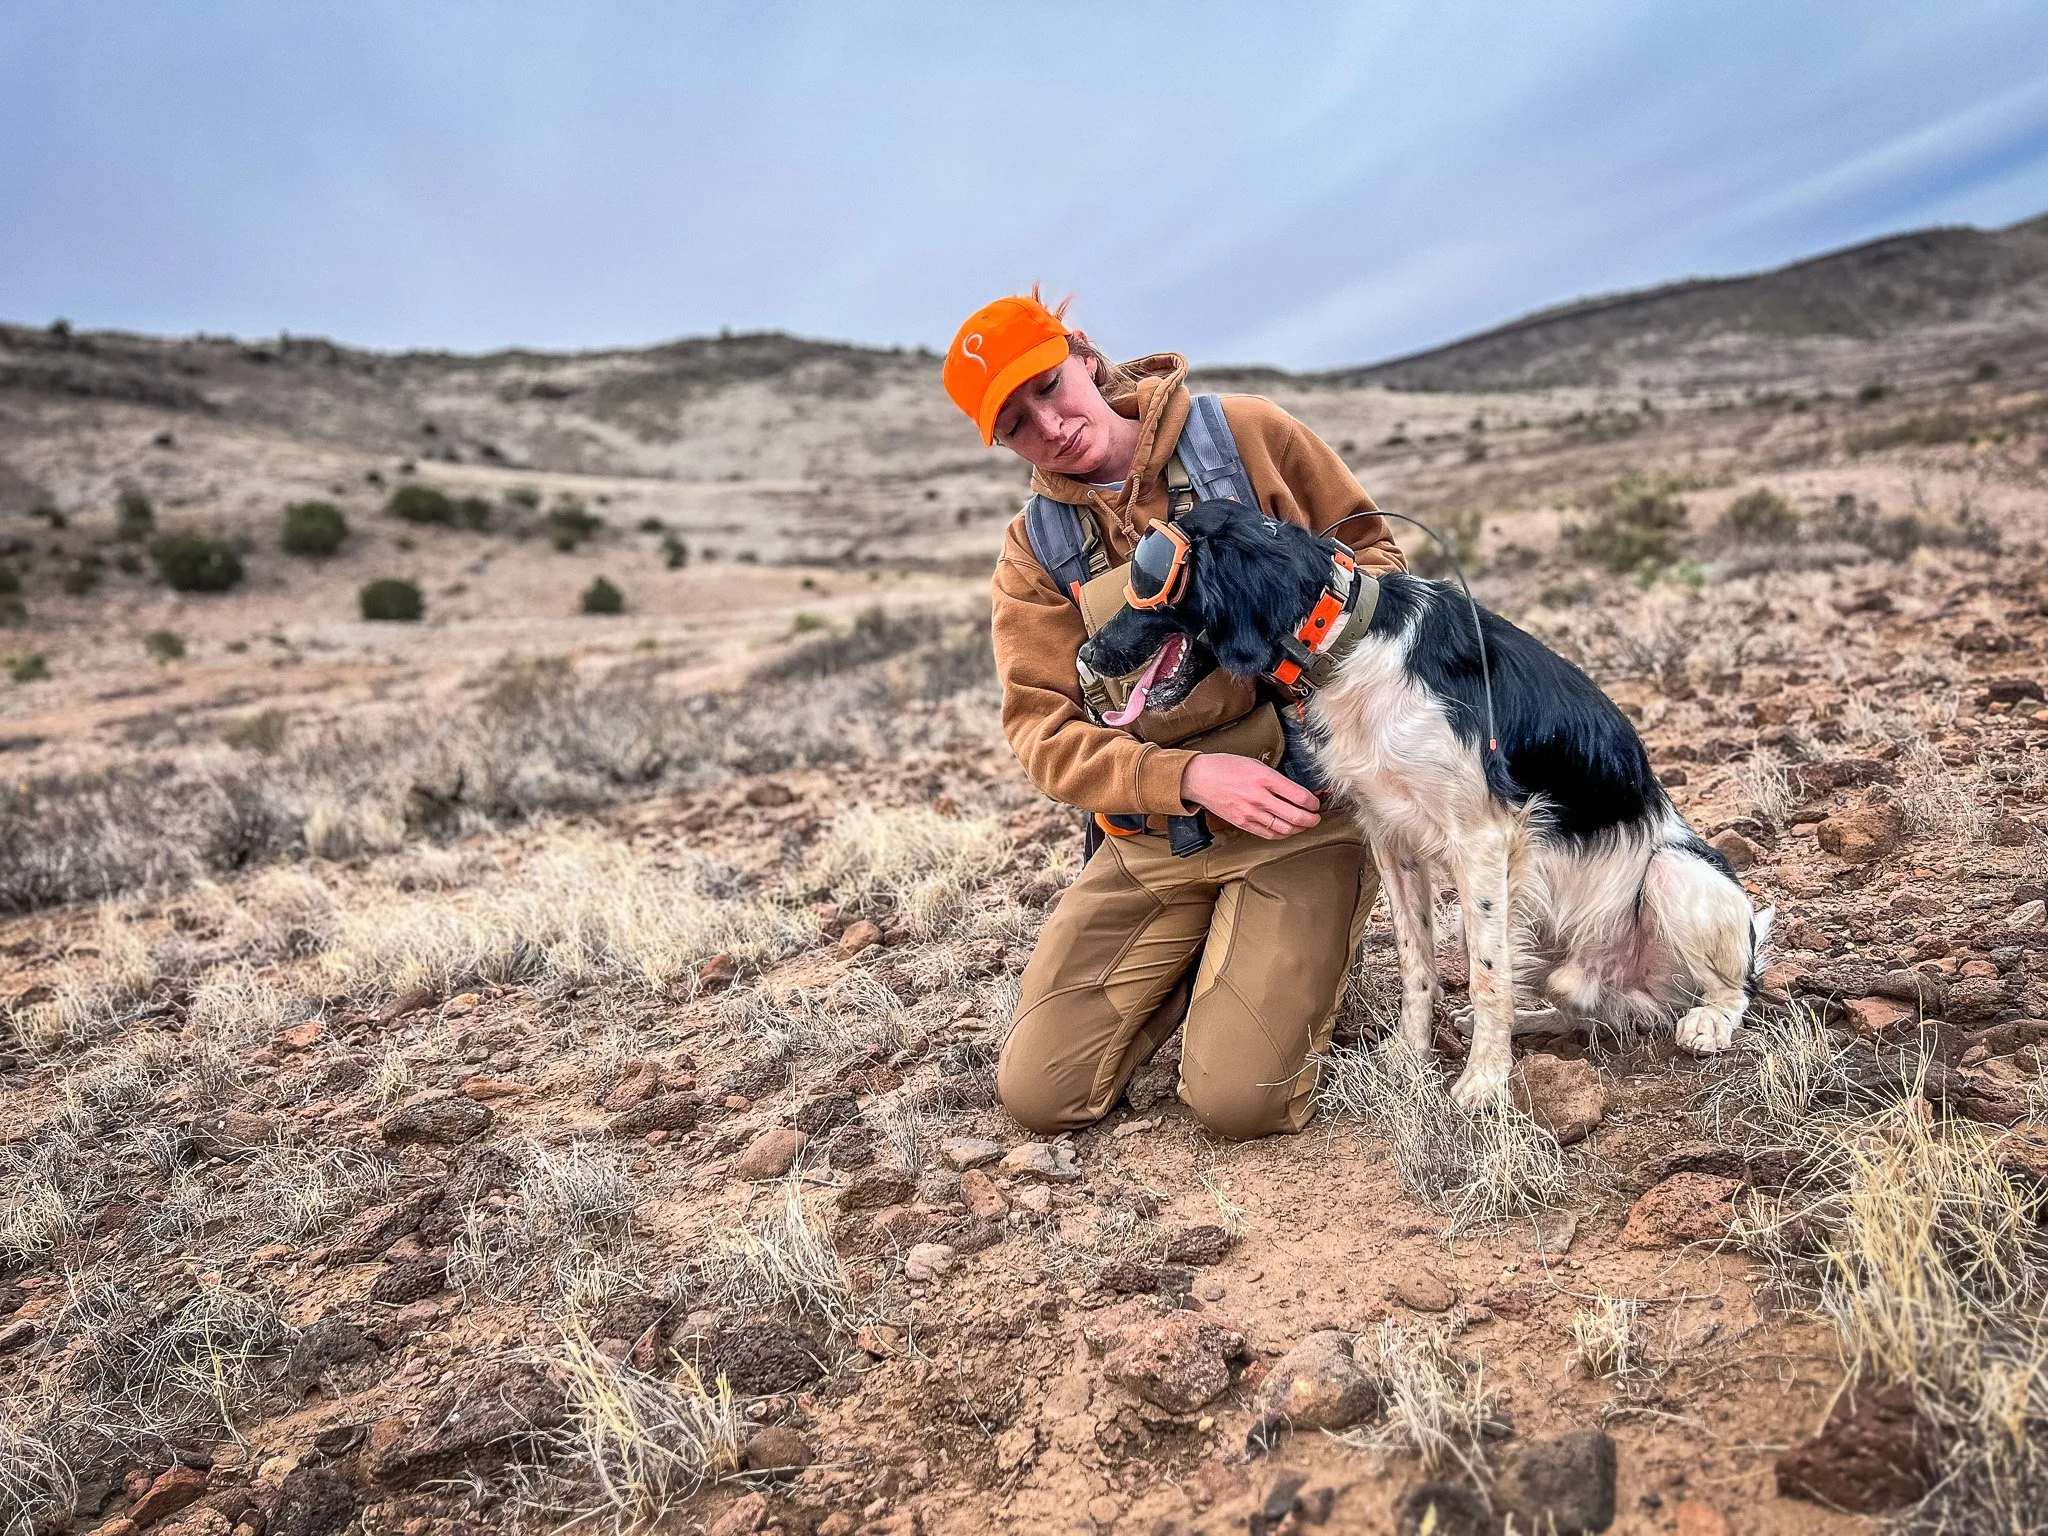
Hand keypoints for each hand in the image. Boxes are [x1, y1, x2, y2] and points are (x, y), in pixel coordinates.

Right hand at [1180, 754, 1320, 839]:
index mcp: (1265, 778)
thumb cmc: (1226, 767)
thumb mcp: (1255, 764)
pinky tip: (1287, 829)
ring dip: (1299, 828)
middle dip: (1311, 819)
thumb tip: (1296, 792)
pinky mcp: (1243, 823)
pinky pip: (1269, 834)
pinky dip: (1282, 834)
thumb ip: (1276, 779)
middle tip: (1316, 817)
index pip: (1299, 796)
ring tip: (1303, 824)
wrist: (1199, 778)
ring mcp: (1251, 813)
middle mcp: (1259, 797)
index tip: (1316, 803)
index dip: (1313, 803)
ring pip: (1284, 829)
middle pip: (1295, 816)